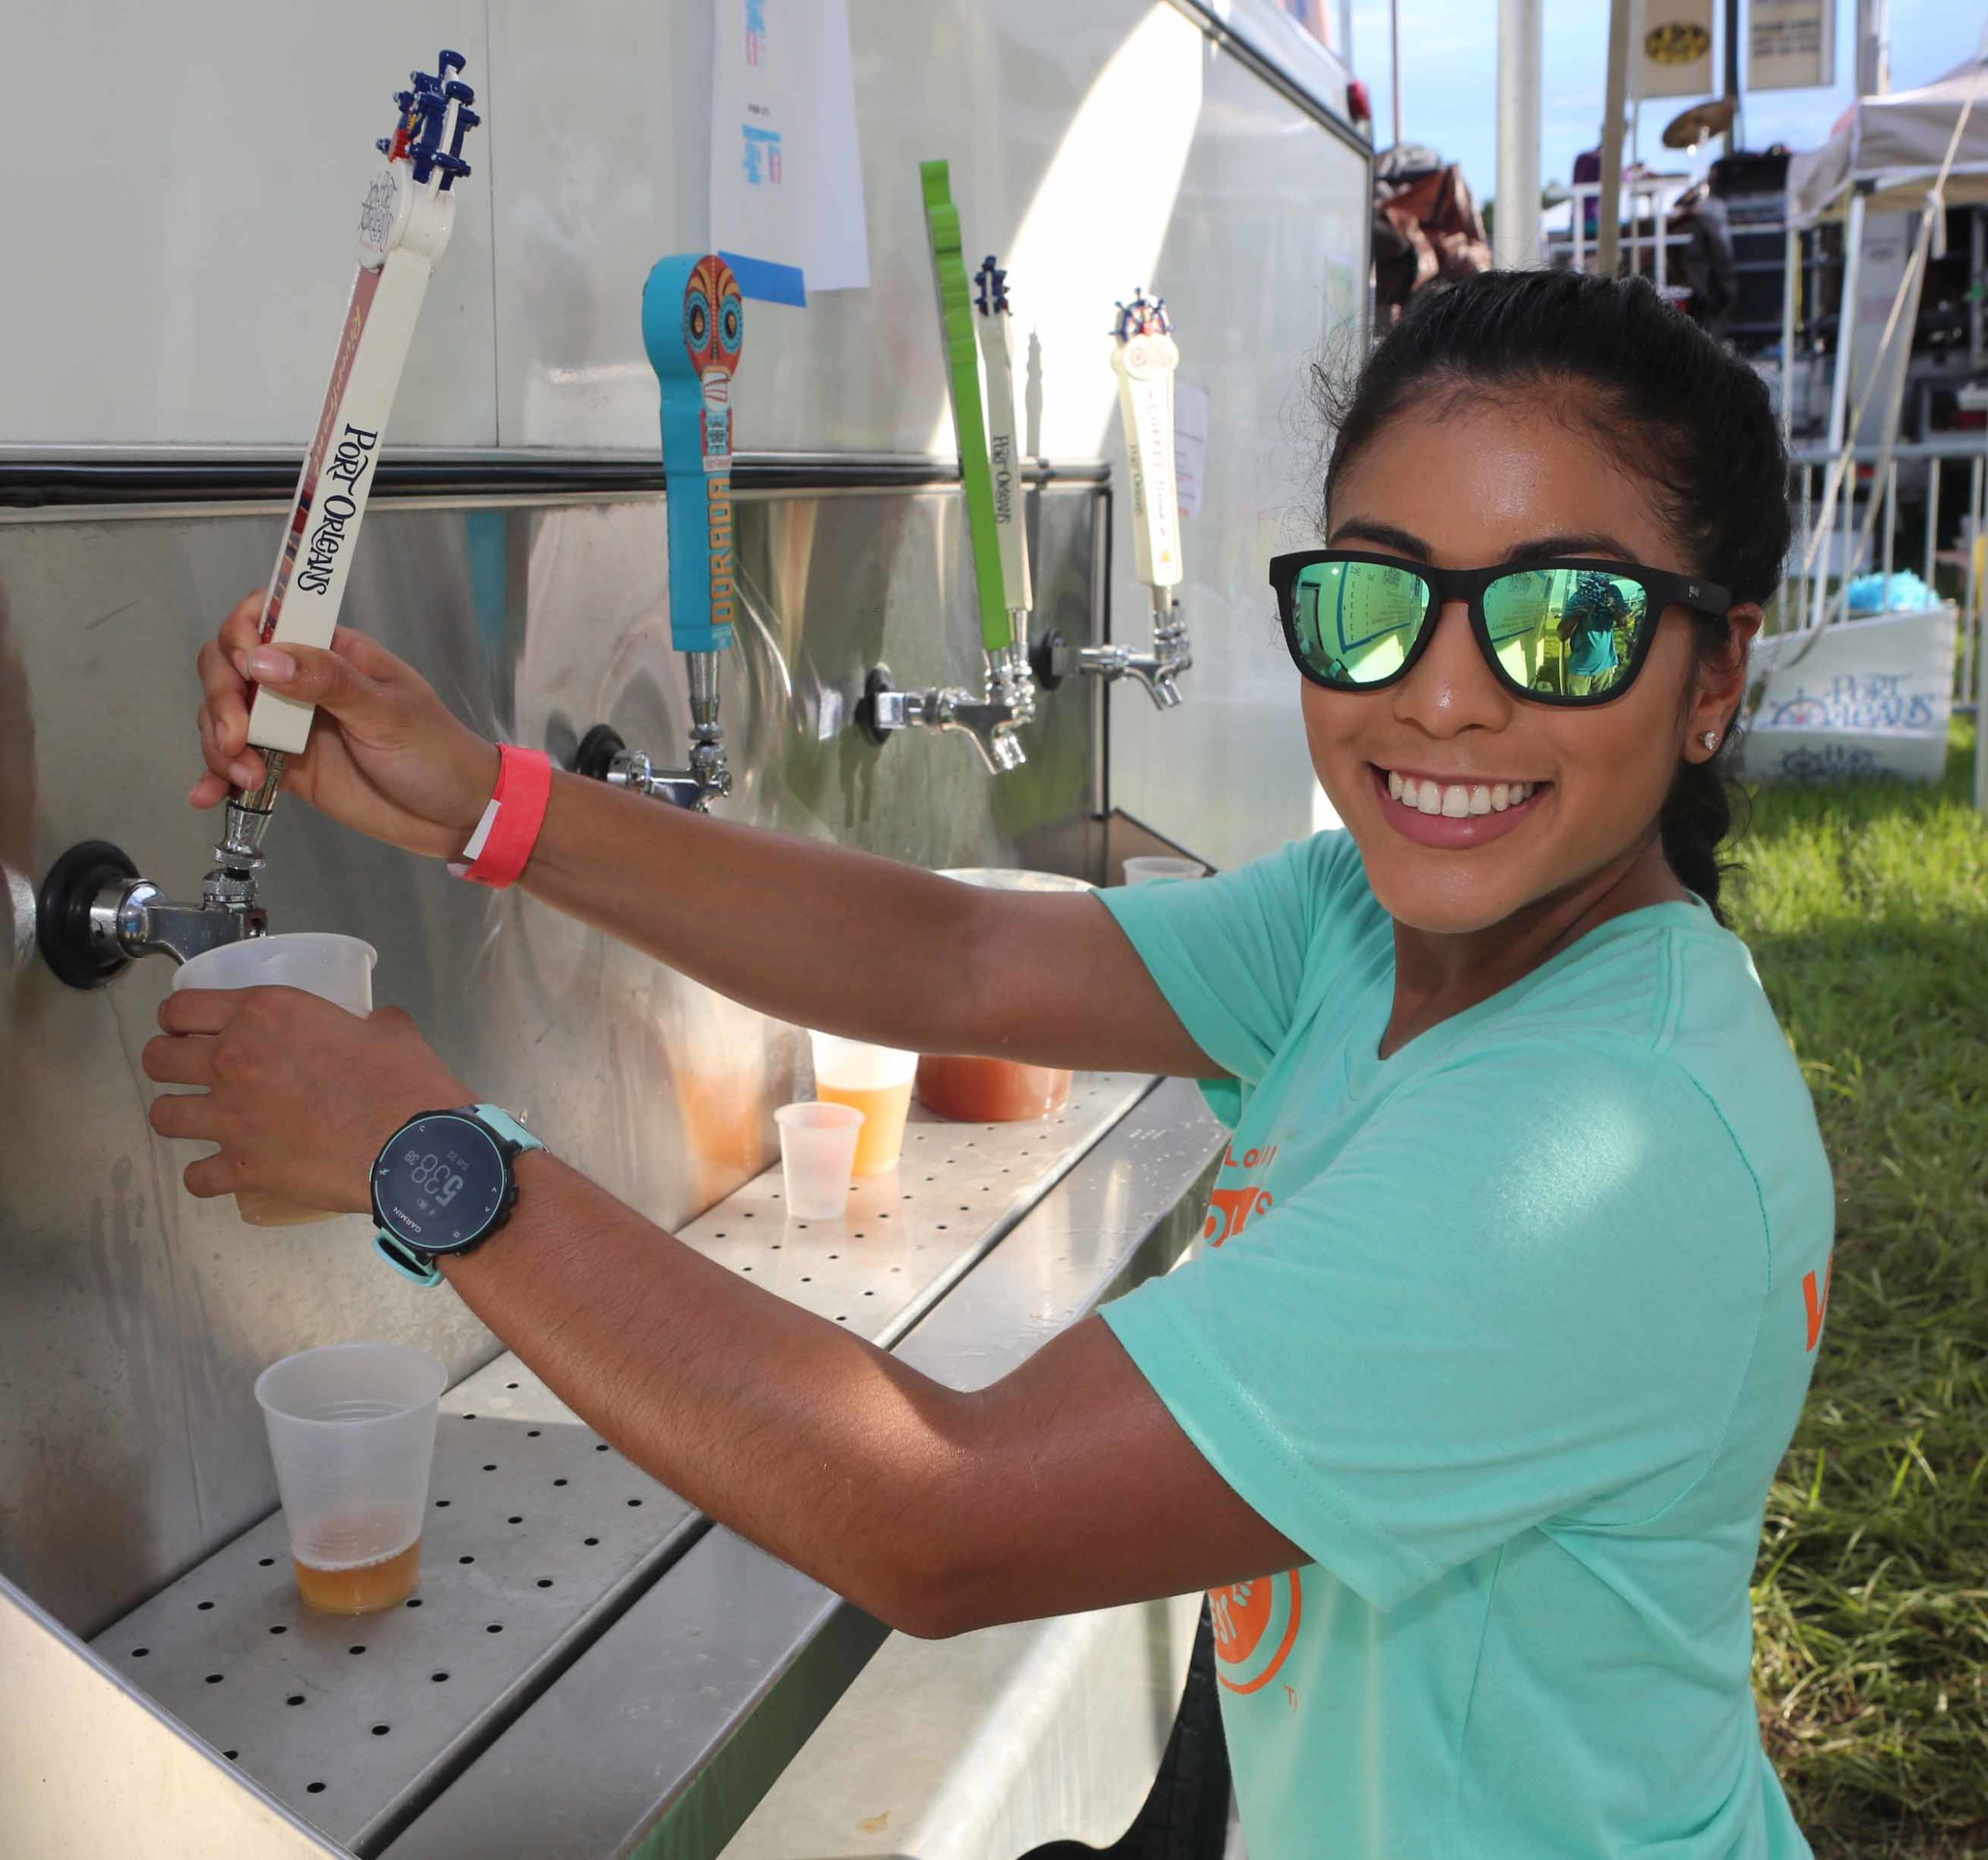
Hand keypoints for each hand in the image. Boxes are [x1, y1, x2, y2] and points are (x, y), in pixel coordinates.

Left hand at [144, 988, 470, 1214]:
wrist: (414, 1145)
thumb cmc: (406, 1081)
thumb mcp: (390, 1031)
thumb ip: (370, 1023)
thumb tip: (374, 1026)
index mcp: (266, 1014)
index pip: (181, 1007)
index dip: (178, 1018)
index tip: (189, 1028)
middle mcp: (234, 1060)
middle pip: (157, 1058)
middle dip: (168, 1063)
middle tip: (193, 1071)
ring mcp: (231, 1118)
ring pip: (162, 1115)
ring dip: (179, 1115)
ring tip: (202, 1120)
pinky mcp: (242, 1168)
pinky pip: (195, 1177)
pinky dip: (206, 1176)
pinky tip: (222, 1172)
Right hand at [193, 591, 500, 857]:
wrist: (453, 816)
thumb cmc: (436, 753)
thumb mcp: (388, 713)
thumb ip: (328, 682)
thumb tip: (264, 657)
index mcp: (333, 651)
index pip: (267, 618)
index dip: (242, 635)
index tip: (246, 669)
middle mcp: (303, 681)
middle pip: (229, 665)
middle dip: (222, 698)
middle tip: (238, 737)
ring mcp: (290, 724)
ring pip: (225, 714)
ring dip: (219, 743)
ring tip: (248, 776)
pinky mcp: (285, 766)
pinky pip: (237, 761)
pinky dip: (217, 776)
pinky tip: (209, 795)